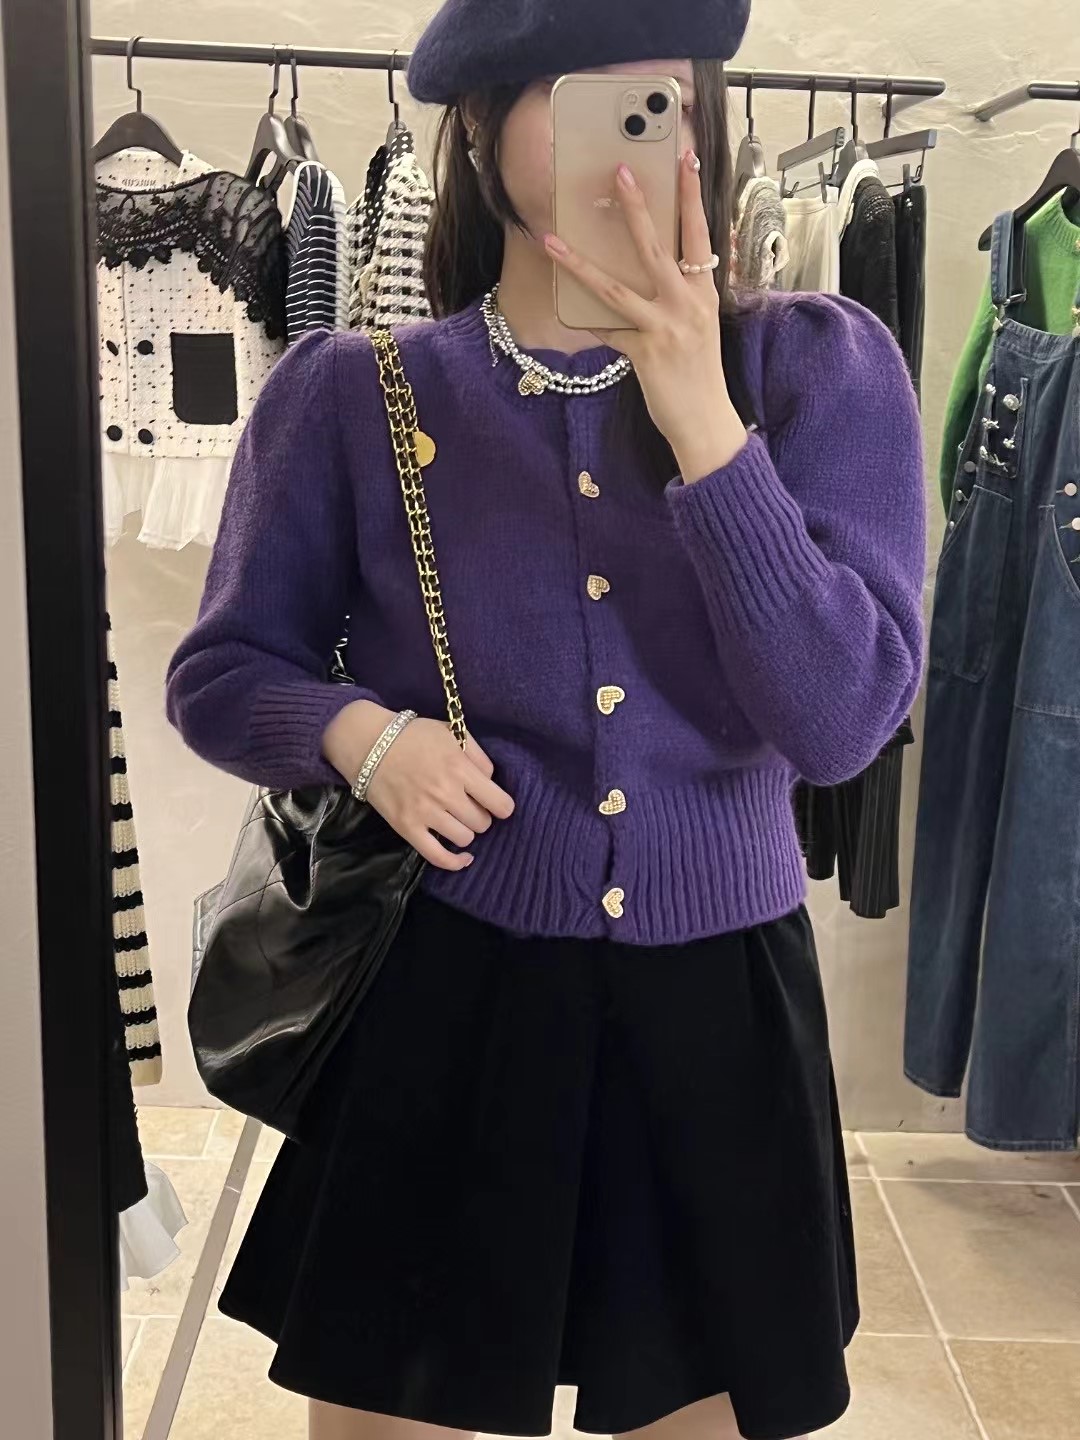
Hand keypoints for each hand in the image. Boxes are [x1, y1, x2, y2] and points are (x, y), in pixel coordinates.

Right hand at [365, 714, 514, 871]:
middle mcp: (446, 793)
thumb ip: (478, 755)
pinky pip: (438, 857)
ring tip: (455, 818)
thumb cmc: (413, 736)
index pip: (500, 803)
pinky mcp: (407, 828)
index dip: (502, 806)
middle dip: (480, 815)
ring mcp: (425, 813)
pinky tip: (464, 858)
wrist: (369, 744)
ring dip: (465, 830)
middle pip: (483, 822)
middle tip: (468, 806)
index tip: (497, 804)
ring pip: (464, 838)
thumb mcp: (452, 733)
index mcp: (460, 768)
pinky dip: (455, 862)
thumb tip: (492, 781)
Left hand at [543, 149, 747, 482]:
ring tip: (554, 239)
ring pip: (617, 285)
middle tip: (619, 171)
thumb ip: (684, 294)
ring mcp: (665, 328)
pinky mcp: (645, 354)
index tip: (685, 158)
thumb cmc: (700, 373)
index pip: (700, 233)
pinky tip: (561, 304)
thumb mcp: (701, 325)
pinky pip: (606, 330)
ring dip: (580, 262)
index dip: (691, 195)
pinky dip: (585, 320)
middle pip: (657, 246)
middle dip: (637, 207)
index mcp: (704, 292)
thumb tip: (658, 266)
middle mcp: (687, 304)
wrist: (706, 421)